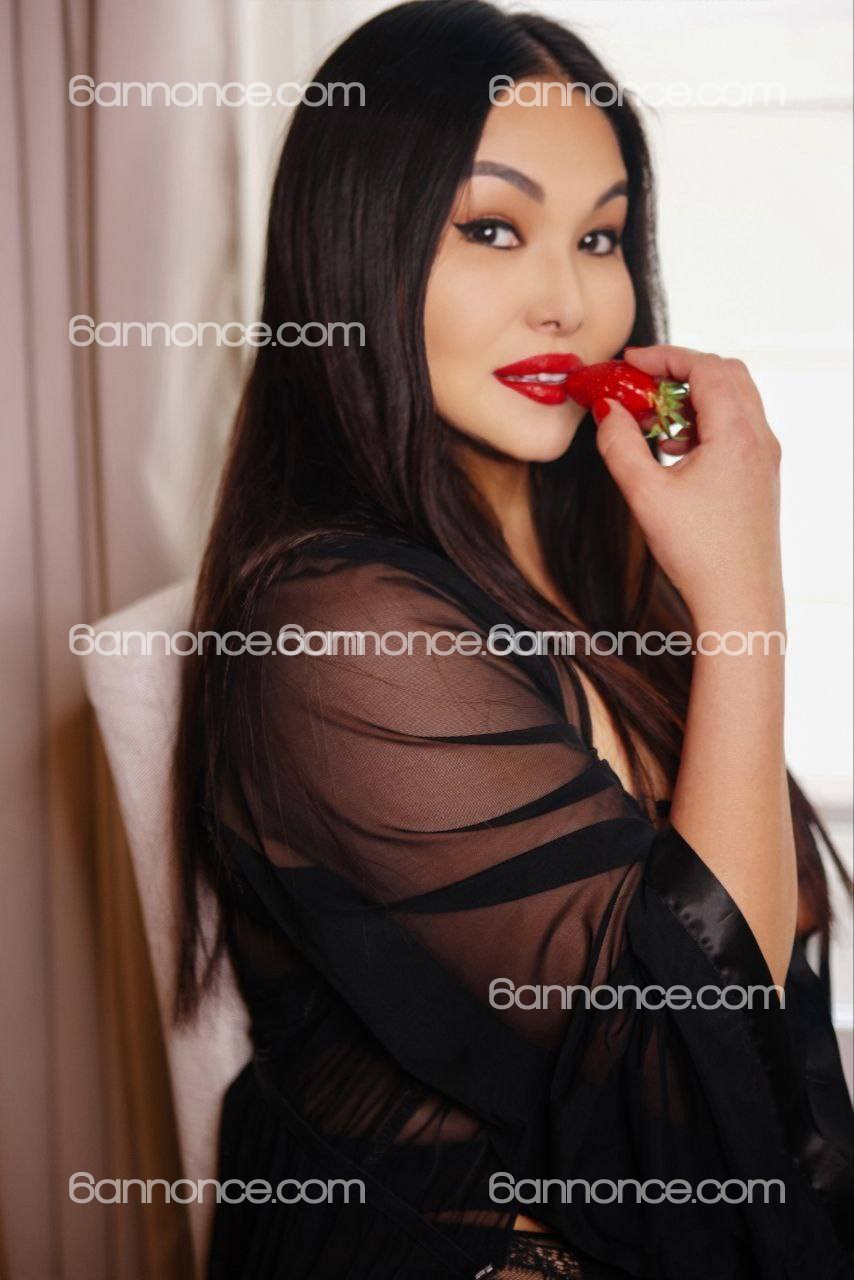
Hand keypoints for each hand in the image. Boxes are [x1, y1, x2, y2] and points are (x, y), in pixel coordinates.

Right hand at [593, 345, 784, 623]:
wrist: (739, 600)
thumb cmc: (699, 553)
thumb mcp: (645, 495)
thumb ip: (620, 445)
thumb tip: (606, 410)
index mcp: (736, 434)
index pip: (704, 367)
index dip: (663, 357)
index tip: (628, 363)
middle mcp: (759, 439)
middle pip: (725, 374)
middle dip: (680, 370)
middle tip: (640, 383)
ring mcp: (764, 458)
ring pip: (734, 401)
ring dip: (692, 398)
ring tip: (652, 419)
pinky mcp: (760, 478)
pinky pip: (736, 429)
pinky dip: (705, 423)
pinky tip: (673, 450)